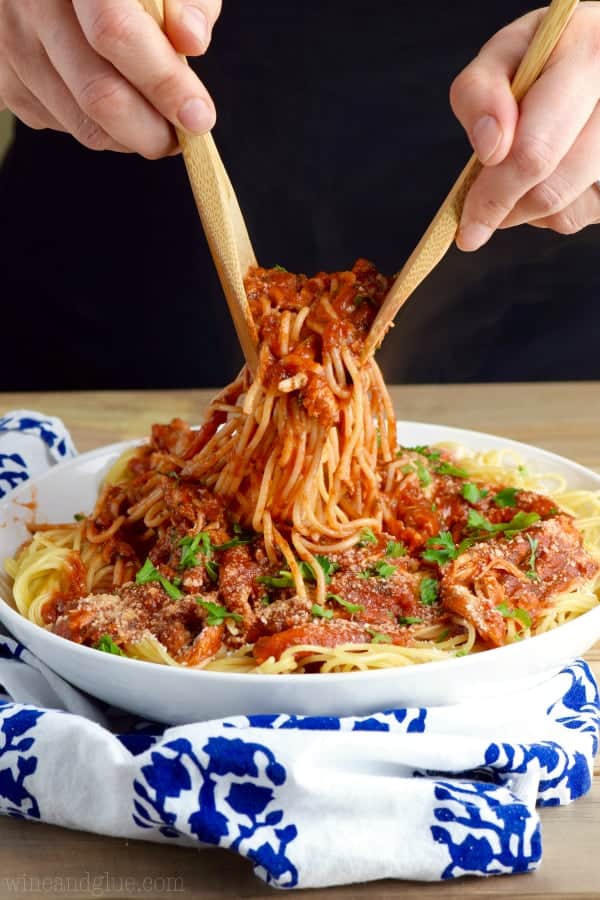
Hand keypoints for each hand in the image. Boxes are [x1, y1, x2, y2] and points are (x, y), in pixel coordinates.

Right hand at [0, 0, 220, 157]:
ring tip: (158, 122)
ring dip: (132, 137)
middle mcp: (31, 3)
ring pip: (84, 124)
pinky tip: (118, 103)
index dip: (163, 82)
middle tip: (185, 135)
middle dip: (153, 131)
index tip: (199, 115)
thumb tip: (192, 38)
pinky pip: (65, 126)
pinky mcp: (6, 82)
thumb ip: (188, 0)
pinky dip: (104, 130)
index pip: (116, 32)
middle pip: (98, 93)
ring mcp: (12, 45)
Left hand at [450, 3, 599, 249]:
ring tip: (522, 169)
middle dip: (504, 209)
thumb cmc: (542, 59)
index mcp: (588, 55)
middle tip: (477, 218)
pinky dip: (554, 210)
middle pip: (549, 191)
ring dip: (528, 209)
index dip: (493, 194)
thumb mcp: (502, 57)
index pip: (533, 151)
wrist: (594, 63)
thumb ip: (480, 92)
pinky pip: (582, 216)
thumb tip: (490, 147)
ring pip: (566, 213)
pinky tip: (554, 173)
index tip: (467, 225)